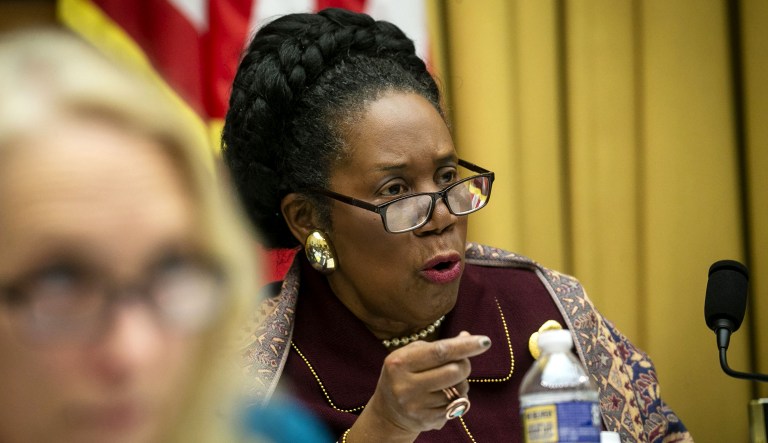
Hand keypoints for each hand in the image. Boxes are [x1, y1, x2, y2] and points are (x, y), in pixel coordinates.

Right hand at [351, 331, 491, 440]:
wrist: (388, 411)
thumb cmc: (404, 374)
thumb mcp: (413, 354)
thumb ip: (439, 346)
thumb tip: (467, 337)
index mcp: (399, 363)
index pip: (439, 352)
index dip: (464, 346)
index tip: (485, 342)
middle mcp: (405, 386)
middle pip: (453, 372)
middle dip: (464, 365)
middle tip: (460, 363)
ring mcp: (416, 407)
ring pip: (458, 391)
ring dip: (461, 384)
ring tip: (448, 382)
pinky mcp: (427, 421)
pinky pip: (457, 407)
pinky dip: (457, 399)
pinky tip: (444, 396)